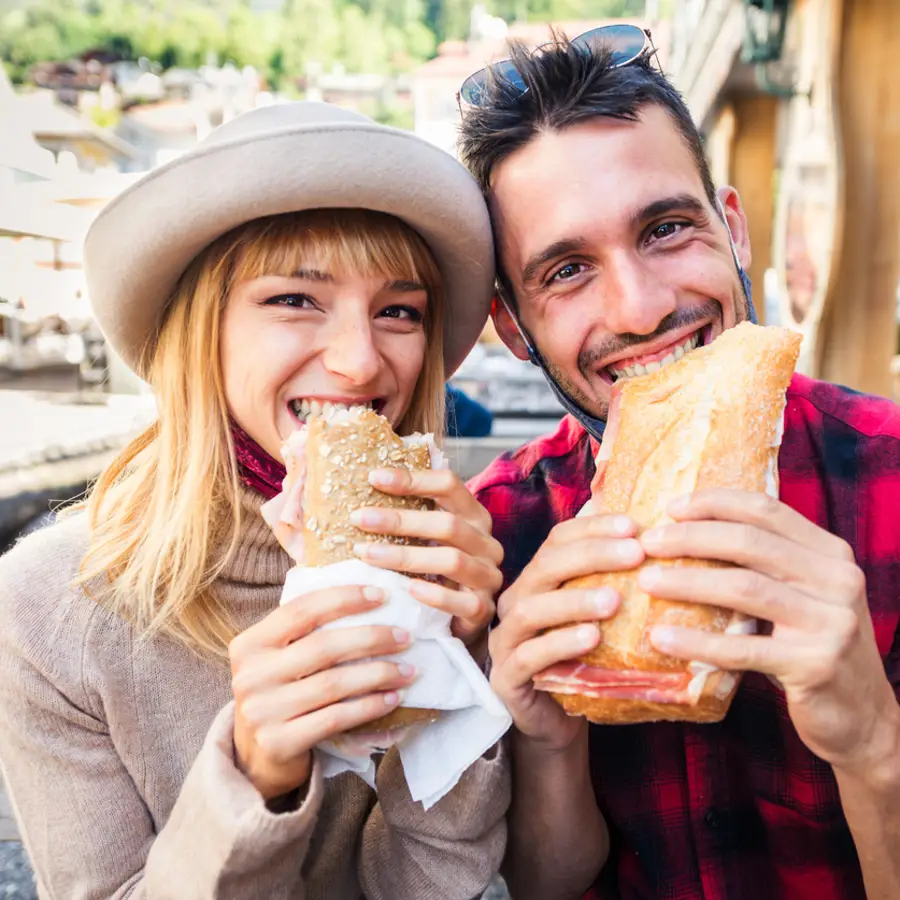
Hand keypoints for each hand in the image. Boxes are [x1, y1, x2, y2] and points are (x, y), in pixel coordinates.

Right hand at [229, 585, 416, 800]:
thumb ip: (304, 628)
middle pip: (323, 646)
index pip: (301, 610)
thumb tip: (363, 589)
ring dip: (378, 674)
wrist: (256, 755)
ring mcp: (263, 711)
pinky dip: (370, 707)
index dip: (344, 598)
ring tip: (408, 670)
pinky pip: (336, 718)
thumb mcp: (278, 656)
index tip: (381, 594)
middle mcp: (251, 675)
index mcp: (250, 644)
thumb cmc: (280, 692)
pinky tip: (393, 698)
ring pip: (334, 684)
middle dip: (371, 638)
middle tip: (404, 636)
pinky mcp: (280, 742)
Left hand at [349, 467, 502, 659]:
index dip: (413, 479)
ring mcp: (488, 576)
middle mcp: (486, 542)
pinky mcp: (483, 608)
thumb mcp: (425, 539)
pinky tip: (407, 590)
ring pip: (452, 560)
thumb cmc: (434, 572)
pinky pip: (462, 601)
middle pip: (448, 524)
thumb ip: (403, 518)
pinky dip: (434, 596)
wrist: (460, 618)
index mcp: (473, 516)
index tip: (374, 478)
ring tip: (367, 554)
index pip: (449, 485)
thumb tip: (349, 494)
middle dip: (400, 520)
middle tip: (359, 518)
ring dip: (406, 556)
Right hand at [489, 514, 642, 751]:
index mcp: (535, 580)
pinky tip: (592, 639)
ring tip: (615, 600)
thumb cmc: (582, 663)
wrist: (558, 723)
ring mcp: (506, 640)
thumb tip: (648, 534)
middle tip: (635, 553)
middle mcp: (515, 603)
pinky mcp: (506, 678)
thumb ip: (612, 579)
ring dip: (574, 600)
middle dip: (591, 555)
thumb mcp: (599, 618)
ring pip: (531, 609)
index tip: (635, 526)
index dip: (593, 528)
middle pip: (545, 566)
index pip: (558, 540)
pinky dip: (560, 644)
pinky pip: (529, 657)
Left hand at [640, 488, 898, 774]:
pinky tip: (661, 638)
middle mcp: (837, 580)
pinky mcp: (814, 665)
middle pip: (750, 542)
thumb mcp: (803, 594)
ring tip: (646, 581)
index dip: (715, 502)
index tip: (670, 506)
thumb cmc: (813, 646)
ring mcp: (830, 622)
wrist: (862, 715)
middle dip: (690, 537)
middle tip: (647, 543)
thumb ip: (766, 563)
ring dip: (686, 582)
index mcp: (831, 553)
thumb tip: (688, 530)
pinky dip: (696, 642)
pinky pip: (742, 648)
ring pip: (744, 587)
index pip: (766, 510)